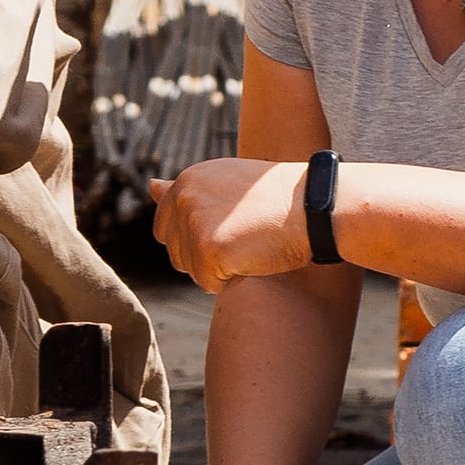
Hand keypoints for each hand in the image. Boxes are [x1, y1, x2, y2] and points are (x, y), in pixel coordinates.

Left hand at [150, 157, 312, 289]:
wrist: (314, 207)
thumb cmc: (278, 199)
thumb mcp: (226, 183)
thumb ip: (186, 190)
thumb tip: (150, 185)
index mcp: (187, 180)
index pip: (165, 229)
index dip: (198, 240)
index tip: (230, 229)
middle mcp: (184, 197)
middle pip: (176, 254)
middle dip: (206, 256)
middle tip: (244, 235)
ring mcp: (194, 222)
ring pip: (192, 271)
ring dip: (220, 269)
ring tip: (250, 243)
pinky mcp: (208, 249)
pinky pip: (210, 284)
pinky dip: (233, 281)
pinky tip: (254, 256)